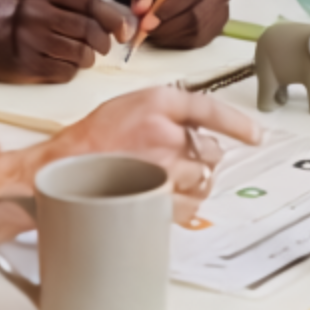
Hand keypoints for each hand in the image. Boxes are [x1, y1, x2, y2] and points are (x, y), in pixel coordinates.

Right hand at [0, 0, 134, 82]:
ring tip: (79, 57)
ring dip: (87, 59)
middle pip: (89, 30)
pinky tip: (60, 65)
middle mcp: (34, 12)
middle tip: (101, 47)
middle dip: (103, 42)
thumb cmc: (3, 16)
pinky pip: (65, 72)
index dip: (113, 18)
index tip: (124, 30)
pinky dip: (70, 71)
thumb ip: (65, 2)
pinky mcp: (24, 64)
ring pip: (80, 53)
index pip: (90, 2)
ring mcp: (28, 39)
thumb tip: (110, 17)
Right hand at [48, 84, 261, 220]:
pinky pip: (191, 206)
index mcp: (157, 103)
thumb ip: (165, 113)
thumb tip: (200, 128)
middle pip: (211, 151)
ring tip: (164, 181)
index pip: (211, 109)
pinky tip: (163, 199)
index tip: (255, 135)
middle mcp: (164, 132)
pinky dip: (184, 206)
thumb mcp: (128, 107)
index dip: (238, 124)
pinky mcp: (157, 198)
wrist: (55, 171)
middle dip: (200, 159)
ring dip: (192, 184)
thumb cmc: (87, 142)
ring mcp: (161, 167)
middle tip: (176, 162)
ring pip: (203, 179)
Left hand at [127, 0, 233, 50]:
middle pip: (198, 13)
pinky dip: (177, 40)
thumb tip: (139, 9)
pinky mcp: (217, 27)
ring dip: (171, 34)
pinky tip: (163, 35)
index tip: (148, 19)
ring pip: (198, 29)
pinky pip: (198, 40)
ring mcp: (223, 9)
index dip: (172, 6)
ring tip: (152, 30)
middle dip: (169, 24)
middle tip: (146, 29)